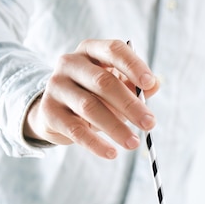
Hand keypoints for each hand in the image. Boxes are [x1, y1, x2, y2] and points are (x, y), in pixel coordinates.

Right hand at [23, 39, 159, 158]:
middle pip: (103, 82)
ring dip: (116, 128)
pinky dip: (95, 143)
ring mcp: (56, 86)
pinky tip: (111, 153)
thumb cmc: (94, 94)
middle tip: (150, 124)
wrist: (56, 112)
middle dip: (130, 105)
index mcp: (91, 50)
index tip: (150, 83)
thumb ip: (135, 84)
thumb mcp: (116, 86)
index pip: (114, 50)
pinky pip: (75, 129)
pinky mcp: (49, 111)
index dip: (133, 66)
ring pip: (89, 107)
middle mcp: (70, 63)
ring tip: (134, 143)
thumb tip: (155, 84)